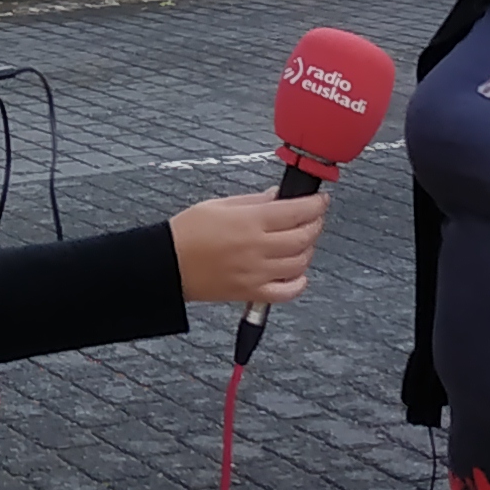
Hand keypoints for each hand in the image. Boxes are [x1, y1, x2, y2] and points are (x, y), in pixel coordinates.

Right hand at [167, 187, 331, 310]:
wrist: (168, 265)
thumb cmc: (188, 233)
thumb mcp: (220, 204)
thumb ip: (255, 201)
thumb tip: (279, 197)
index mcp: (250, 221)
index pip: (296, 212)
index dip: (316, 204)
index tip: (321, 200)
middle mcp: (257, 248)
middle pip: (304, 237)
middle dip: (315, 224)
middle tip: (313, 218)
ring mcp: (257, 273)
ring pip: (300, 263)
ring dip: (308, 250)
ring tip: (301, 241)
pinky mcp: (252, 292)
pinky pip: (287, 292)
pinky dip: (299, 283)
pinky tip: (296, 273)